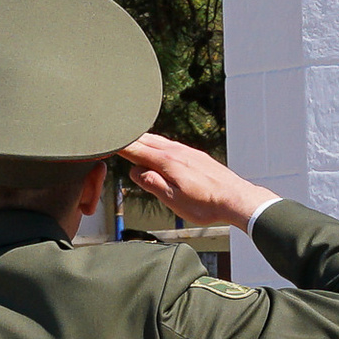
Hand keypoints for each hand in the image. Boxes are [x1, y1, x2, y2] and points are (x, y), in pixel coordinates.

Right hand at [119, 134, 275, 230]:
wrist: (235, 198)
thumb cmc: (206, 204)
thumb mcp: (173, 200)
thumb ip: (152, 183)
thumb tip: (135, 172)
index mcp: (166, 161)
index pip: (135, 149)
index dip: (118, 145)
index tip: (103, 141)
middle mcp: (175, 151)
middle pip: (144, 139)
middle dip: (127, 138)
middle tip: (110, 135)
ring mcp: (186, 151)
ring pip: (157, 140)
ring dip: (141, 139)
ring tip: (128, 138)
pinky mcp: (194, 155)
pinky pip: (168, 144)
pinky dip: (155, 143)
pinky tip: (155, 147)